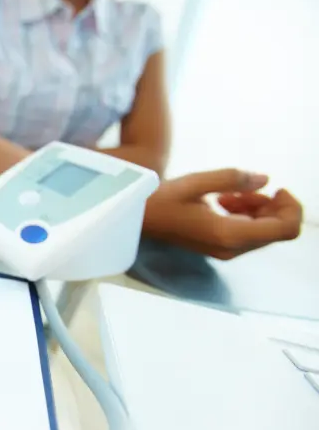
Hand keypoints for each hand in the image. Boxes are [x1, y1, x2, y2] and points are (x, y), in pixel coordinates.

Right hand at [143, 169, 302, 259]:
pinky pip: (249, 232)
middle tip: (250, 186)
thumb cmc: (163, 199)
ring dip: (259, 208)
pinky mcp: (220, 246)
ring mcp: (226, 250)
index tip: (276, 188)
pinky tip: (225, 200)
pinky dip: (248, 214)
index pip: (285, 229)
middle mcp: (232, 247)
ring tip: (233, 192)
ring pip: (265, 231)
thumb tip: (265, 180)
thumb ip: (234, 179)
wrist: (138, 218)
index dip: (291, 207)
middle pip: (278, 230)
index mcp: (229, 233)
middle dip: (274, 205)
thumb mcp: (197, 182)